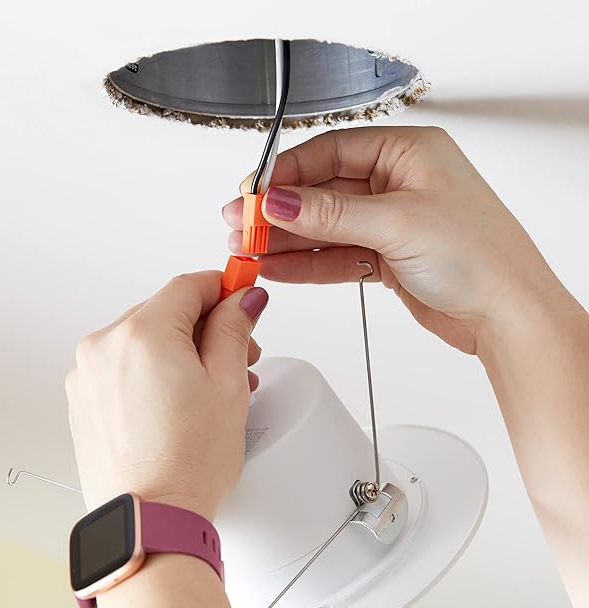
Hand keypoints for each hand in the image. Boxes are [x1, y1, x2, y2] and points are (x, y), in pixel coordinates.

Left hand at [65, 271, 267, 518]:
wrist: (149, 521)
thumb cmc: (188, 464)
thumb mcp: (227, 385)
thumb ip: (233, 329)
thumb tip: (242, 299)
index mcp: (142, 335)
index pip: (187, 287)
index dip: (221, 287)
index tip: (240, 292)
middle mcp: (104, 347)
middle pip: (164, 312)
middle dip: (205, 325)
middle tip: (239, 351)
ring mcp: (87, 375)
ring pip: (144, 340)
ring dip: (180, 350)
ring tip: (211, 385)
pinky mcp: (82, 400)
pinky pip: (123, 367)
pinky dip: (152, 371)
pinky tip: (178, 399)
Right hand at [222, 126, 562, 353]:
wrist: (506, 315)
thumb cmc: (481, 257)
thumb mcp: (396, 223)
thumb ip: (331, 214)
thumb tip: (280, 201)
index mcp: (409, 153)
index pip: (332, 151)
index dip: (288, 172)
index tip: (254, 192)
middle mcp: (399, 183)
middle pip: (323, 191)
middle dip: (281, 211)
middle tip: (242, 224)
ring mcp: (391, 223)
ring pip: (326, 227)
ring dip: (288, 240)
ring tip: (250, 250)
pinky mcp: (386, 258)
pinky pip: (337, 255)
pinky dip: (308, 263)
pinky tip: (279, 267)